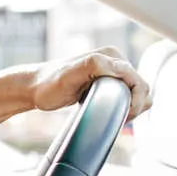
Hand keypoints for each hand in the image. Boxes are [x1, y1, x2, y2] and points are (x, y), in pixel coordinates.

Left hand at [29, 47, 152, 119]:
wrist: (35, 88)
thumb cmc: (49, 84)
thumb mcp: (70, 75)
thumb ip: (94, 66)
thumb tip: (119, 65)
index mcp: (111, 56)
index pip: (138, 80)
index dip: (136, 101)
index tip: (124, 116)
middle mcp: (114, 61)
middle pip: (141, 87)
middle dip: (136, 105)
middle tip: (118, 119)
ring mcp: (111, 72)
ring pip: (137, 92)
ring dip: (132, 107)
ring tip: (115, 117)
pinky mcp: (107, 82)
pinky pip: (127, 95)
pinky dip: (126, 106)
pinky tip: (112, 114)